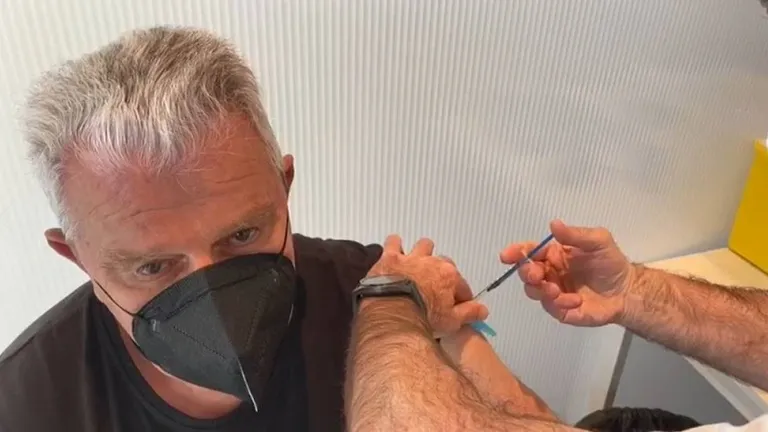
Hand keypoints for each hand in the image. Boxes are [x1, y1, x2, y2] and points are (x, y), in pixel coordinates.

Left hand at [368, 235, 488, 334]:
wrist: (393, 314)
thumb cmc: (422, 317)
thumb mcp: (452, 321)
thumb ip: (469, 313)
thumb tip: (482, 310)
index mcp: (449, 276)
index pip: (461, 285)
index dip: (460, 295)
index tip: (456, 304)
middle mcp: (432, 262)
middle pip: (444, 262)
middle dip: (442, 272)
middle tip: (436, 286)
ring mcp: (411, 258)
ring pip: (422, 246)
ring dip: (422, 253)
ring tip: (418, 264)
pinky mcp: (390, 258)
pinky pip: (394, 242)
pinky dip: (395, 246)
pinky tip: (394, 253)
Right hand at [500, 220, 635, 326]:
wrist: (627, 291)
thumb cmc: (611, 263)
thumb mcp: (598, 241)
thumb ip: (575, 234)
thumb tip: (553, 224)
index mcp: (553, 255)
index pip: (529, 252)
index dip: (516, 252)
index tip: (507, 256)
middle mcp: (549, 273)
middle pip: (526, 273)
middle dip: (526, 273)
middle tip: (536, 274)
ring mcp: (554, 293)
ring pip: (533, 291)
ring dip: (539, 290)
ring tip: (555, 290)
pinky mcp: (562, 310)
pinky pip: (551, 308)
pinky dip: (560, 303)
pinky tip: (575, 300)